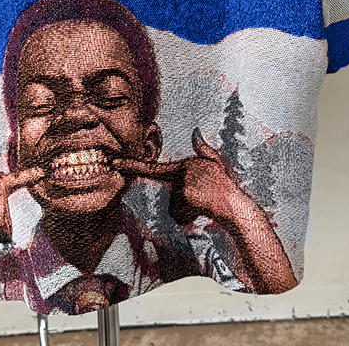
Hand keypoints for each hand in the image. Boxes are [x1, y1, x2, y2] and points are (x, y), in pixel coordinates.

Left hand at [114, 129, 297, 293]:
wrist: (234, 205)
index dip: (131, 165)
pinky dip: (187, 216)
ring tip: (205, 204)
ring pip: (173, 206)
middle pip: (169, 195)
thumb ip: (203, 149)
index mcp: (183, 166)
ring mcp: (181, 183)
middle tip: (203, 200)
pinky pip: (177, 214)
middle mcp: (180, 172)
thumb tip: (195, 132)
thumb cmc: (224, 187)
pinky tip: (202, 210)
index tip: (114, 163)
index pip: (152, 168)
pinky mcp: (184, 195)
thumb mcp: (215, 164)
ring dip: (186, 210)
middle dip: (183, 203)